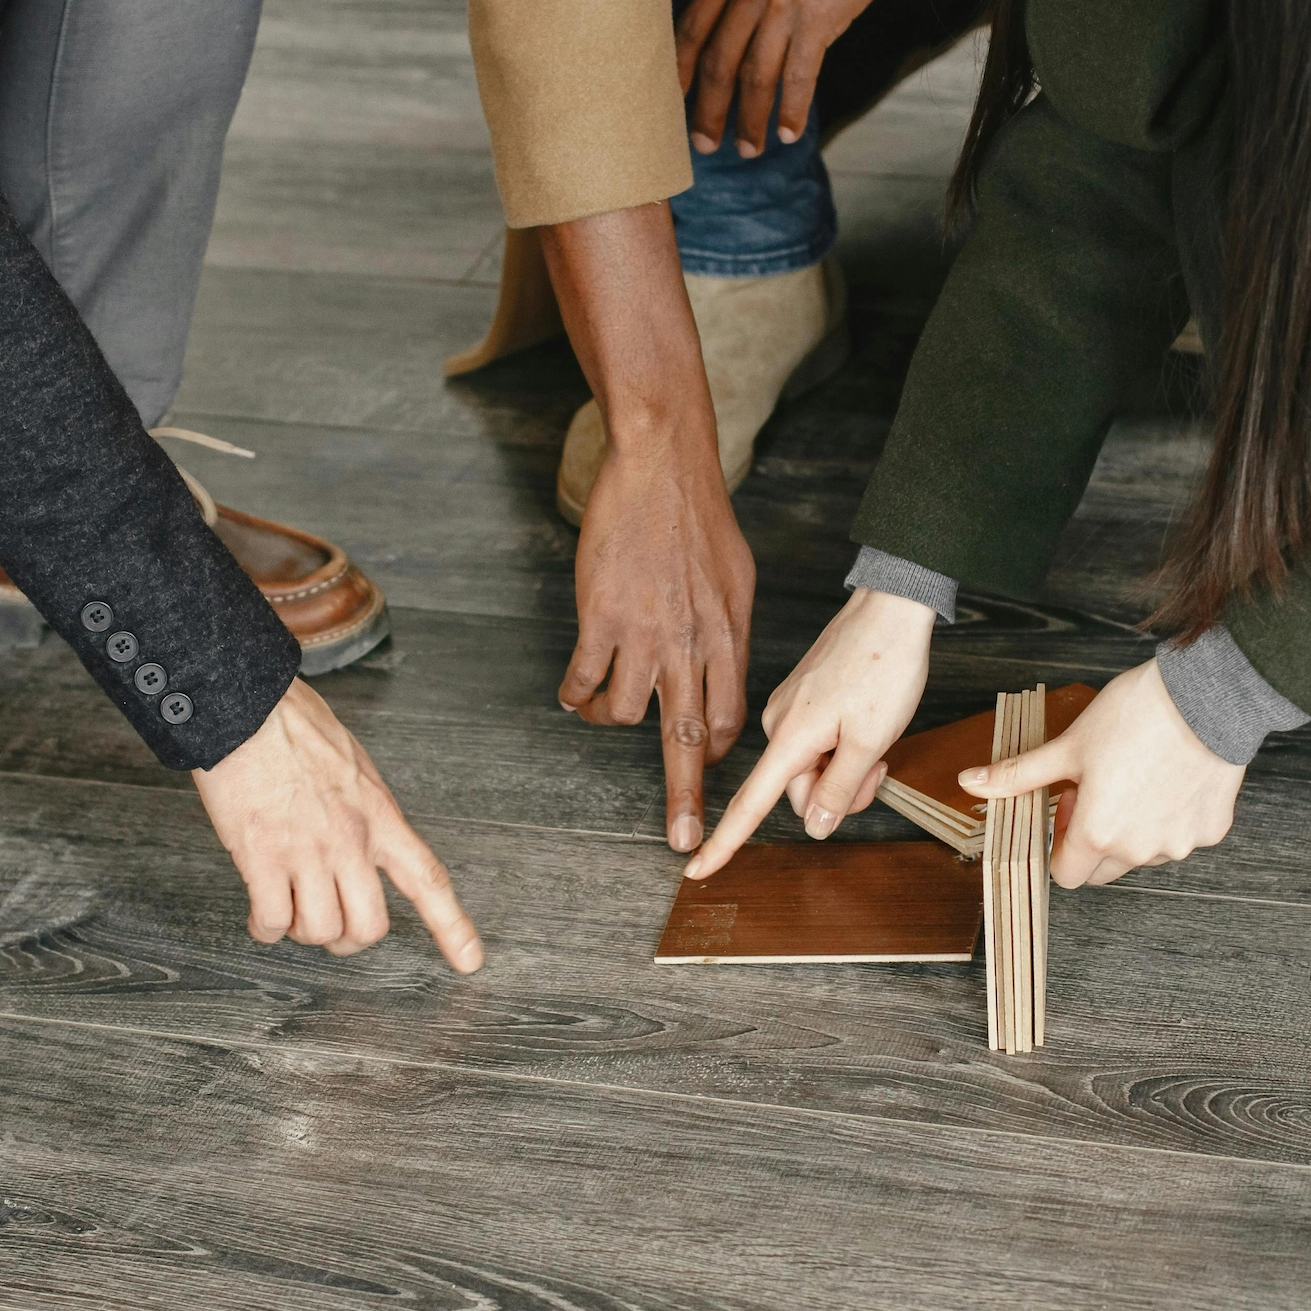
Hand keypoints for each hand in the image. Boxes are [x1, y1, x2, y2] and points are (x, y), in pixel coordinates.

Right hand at [193, 678, 483, 970]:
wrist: (247, 708)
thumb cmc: (294, 726)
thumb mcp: (355, 766)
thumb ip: (365, 809)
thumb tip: (362, 837)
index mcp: (380, 816)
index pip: (428, 879)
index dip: (453, 927)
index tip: (471, 960)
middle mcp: (351, 841)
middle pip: (369, 926)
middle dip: (349, 939)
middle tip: (332, 929)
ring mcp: (307, 852)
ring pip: (320, 931)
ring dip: (302, 931)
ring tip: (288, 911)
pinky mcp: (262, 858)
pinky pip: (272, 921)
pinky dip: (265, 927)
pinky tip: (260, 914)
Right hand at [542, 204, 755, 854]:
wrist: (662, 467)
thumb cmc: (700, 519)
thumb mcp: (737, 580)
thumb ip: (730, 634)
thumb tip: (725, 673)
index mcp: (730, 638)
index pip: (729, 719)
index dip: (713, 752)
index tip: (705, 778)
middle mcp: (693, 646)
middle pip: (689, 741)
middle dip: (685, 800)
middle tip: (683, 843)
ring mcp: (645, 636)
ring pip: (625, 714)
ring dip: (609, 719)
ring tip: (599, 706)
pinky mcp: (601, 620)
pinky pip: (582, 682)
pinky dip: (575, 693)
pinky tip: (574, 687)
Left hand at [675, 0, 972, 158]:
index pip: (692, 23)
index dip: (678, 67)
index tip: (671, 97)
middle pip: (717, 61)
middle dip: (707, 109)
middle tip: (702, 143)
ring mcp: (783, 4)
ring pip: (754, 77)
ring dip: (750, 120)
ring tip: (748, 149)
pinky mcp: (820, 17)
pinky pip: (798, 76)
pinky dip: (791, 109)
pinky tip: (788, 133)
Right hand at [686, 588, 936, 878]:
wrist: (891, 608)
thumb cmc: (884, 665)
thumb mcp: (871, 739)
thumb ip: (841, 789)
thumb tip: (815, 826)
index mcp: (789, 736)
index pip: (749, 803)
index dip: (724, 843)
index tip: (697, 871)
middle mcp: (780, 723)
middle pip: (797, 790)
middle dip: (838, 791)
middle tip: (878, 766)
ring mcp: (791, 708)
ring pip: (812, 767)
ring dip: (844, 767)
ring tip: (876, 739)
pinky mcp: (804, 697)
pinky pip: (817, 741)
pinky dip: (842, 745)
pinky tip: (865, 723)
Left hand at [964, 658, 1244, 886]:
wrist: (1207, 695)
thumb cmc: (1136, 716)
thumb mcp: (1067, 746)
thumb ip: (1019, 775)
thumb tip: (969, 781)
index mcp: (1098, 835)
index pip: (1066, 875)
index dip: (1059, 843)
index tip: (1066, 806)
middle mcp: (1141, 850)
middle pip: (1103, 868)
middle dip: (1093, 838)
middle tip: (1098, 788)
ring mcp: (1181, 843)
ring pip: (1143, 854)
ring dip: (1132, 829)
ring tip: (1135, 777)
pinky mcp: (1212, 830)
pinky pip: (1181, 836)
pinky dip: (1171, 817)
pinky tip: (1169, 778)